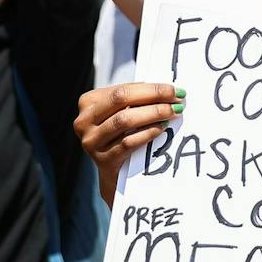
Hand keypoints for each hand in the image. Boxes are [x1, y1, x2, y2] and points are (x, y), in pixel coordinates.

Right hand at [75, 82, 184, 200]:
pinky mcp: (102, 160)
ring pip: (124, 121)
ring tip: (173, 112)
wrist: (114, 172)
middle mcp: (84, 121)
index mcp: (89, 102)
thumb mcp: (122, 112)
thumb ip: (136, 98)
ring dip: (153, 114)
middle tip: (177, 99)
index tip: (174, 90)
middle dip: (154, 97)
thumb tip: (166, 88)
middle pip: (121, 100)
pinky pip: (128, 143)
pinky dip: (147, 133)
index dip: (151, 89)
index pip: (122, 90)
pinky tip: (161, 129)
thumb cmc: (122, 134)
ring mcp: (91, 141)